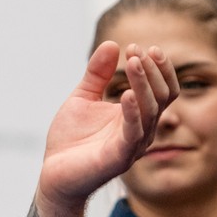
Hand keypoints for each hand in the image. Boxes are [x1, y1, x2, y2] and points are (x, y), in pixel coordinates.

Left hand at [36, 41, 176, 204]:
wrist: (53, 173)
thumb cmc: (70, 139)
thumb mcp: (83, 97)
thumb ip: (97, 73)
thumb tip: (112, 44)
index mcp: (137, 116)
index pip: (163, 89)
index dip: (157, 67)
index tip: (137, 47)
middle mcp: (142, 130)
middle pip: (162, 96)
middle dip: (151, 70)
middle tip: (134, 51)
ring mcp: (133, 145)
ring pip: (152, 111)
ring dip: (143, 83)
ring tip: (132, 61)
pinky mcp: (119, 157)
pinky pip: (133, 133)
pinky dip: (133, 111)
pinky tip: (126, 94)